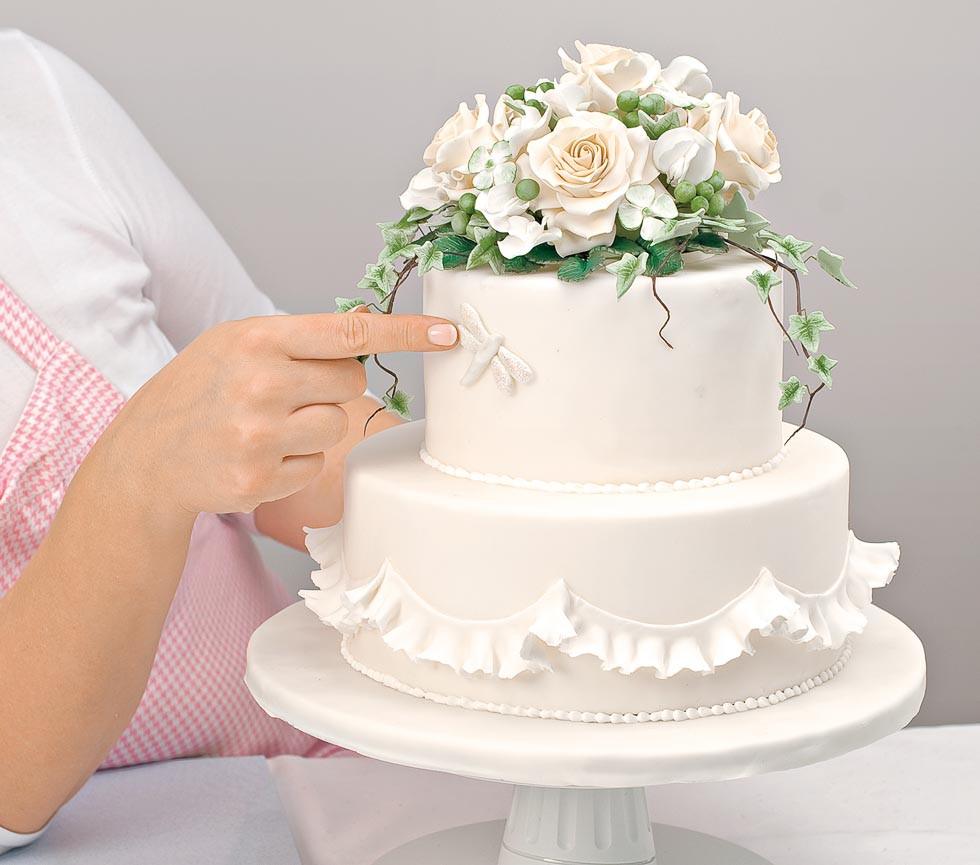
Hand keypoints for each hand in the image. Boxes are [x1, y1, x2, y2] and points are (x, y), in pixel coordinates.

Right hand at [101, 312, 456, 516]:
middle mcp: (260, 384)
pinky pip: (316, 465)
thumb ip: (297, 339)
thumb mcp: (235, 343)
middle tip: (290, 393)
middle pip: (352, 383)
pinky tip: (259, 454)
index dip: (406, 332)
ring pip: (338, 426)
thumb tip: (368, 332)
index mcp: (257, 339)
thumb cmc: (199, 390)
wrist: (147, 456)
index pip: (349, 332)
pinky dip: (297, 462)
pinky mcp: (262, 479)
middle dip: (332, 388)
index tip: (450, 332)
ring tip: (268, 425)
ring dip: (315, 427)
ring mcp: (261, 435)